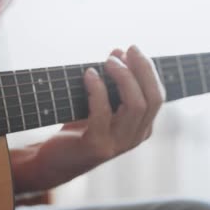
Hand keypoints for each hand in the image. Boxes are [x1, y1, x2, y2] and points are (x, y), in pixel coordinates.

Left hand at [10, 45, 163, 192]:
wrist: (52, 160)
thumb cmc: (76, 128)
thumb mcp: (98, 101)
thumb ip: (111, 80)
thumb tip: (119, 51)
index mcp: (141, 127)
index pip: (157, 96)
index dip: (148, 70)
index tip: (131, 49)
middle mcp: (135, 137)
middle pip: (153, 99)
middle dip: (142, 70)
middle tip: (124, 50)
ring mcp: (118, 144)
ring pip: (135, 105)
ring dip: (123, 77)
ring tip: (108, 61)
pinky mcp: (97, 146)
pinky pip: (103, 113)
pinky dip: (98, 90)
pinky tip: (89, 74)